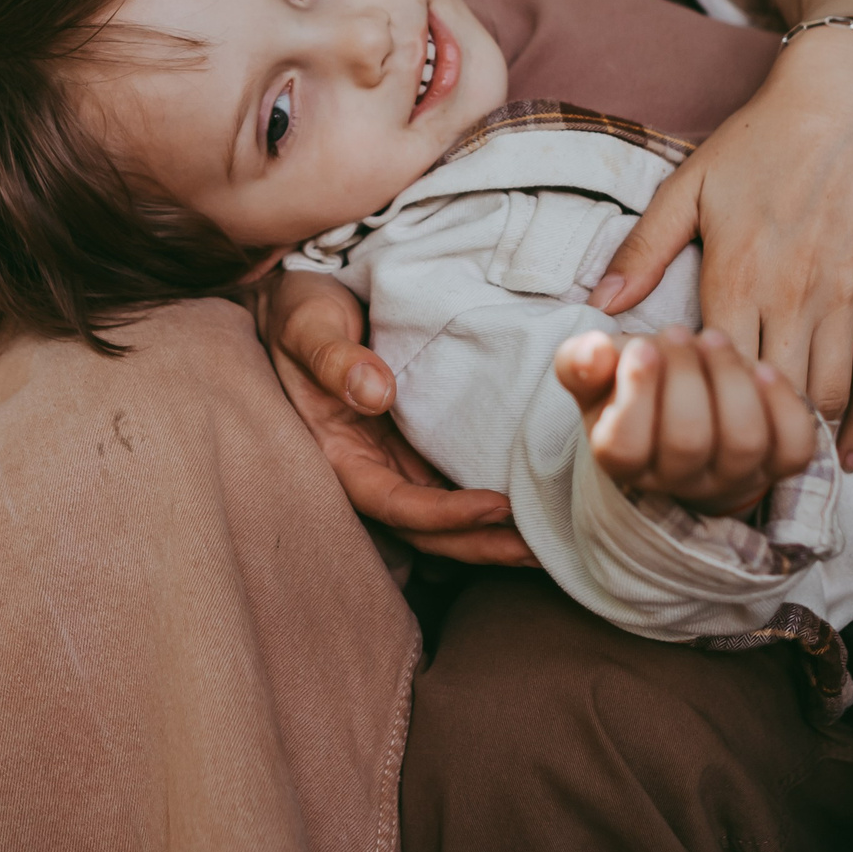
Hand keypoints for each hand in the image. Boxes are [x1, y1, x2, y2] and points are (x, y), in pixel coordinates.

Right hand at [259, 270, 536, 565]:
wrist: (304, 300)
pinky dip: (492, 505)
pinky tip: (537, 503)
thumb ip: (335, 359)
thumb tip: (377, 394)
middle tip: (541, 551)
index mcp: (340, 455)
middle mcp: (372, 469)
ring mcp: (398, 461)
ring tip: (551, 543)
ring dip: (494, 536)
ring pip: (447, 519)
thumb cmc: (301, 313)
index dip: (444, 514)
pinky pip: (457, 484)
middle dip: (482, 545)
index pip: (393, 503)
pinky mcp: (420, 446)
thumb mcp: (308, 326)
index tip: (497, 506)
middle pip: (428, 531)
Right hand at [554, 328, 817, 513]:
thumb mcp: (597, 373)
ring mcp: (734, 477)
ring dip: (730, 379)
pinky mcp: (777, 465)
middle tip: (677, 334)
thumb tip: (593, 351)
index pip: (624, 447)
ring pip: (743, 441)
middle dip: (685, 375)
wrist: (682, 408)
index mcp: (624, 462)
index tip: (642, 347)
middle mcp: (679, 481)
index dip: (636, 393)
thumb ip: (581, 361)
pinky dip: (781, 402)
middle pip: (688, 441)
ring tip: (713, 341)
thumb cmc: (635, 385)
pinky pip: (792, 445)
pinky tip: (759, 369)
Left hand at [588, 24, 852, 469]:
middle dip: (752, 438)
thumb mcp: (687, 187)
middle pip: (774, 397)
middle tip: (732, 470)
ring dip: (806, 437)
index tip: (686, 435)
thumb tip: (602, 307)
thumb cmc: (759, 142)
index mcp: (737, 275)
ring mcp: (845, 299)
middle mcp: (794, 297)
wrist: (845, 103)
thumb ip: (643, 249)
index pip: (717, 371)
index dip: (703, 408)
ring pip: (829, 395)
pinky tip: (847, 452)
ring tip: (779, 468)